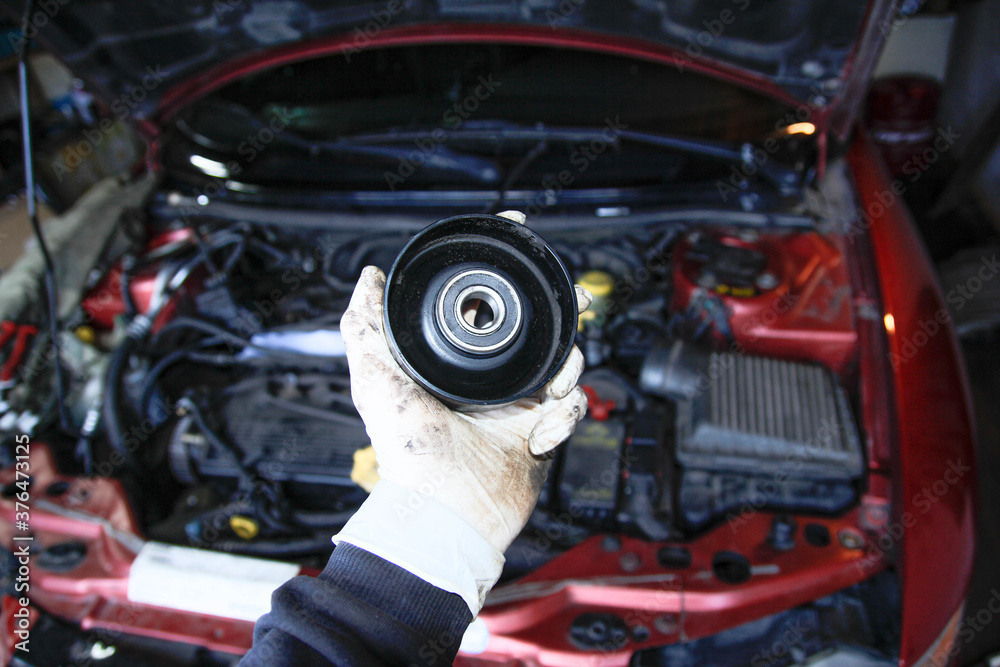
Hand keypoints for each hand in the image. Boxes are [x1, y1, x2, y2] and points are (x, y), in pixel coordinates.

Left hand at [341, 266, 591, 553]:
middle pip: (538, 328)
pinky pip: (572, 409)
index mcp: (455, 361)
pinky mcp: (542, 432)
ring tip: (553, 383)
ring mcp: (519, 404)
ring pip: (565, 362)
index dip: (507, 269)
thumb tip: (370, 277)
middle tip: (572, 299)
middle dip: (561, 309)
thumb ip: (364, 325)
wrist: (443, 507)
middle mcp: (490, 379)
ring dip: (568, 363)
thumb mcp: (375, 378)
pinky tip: (539, 432)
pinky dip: (565, 416)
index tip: (519, 235)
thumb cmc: (406, 447)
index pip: (486, 304)